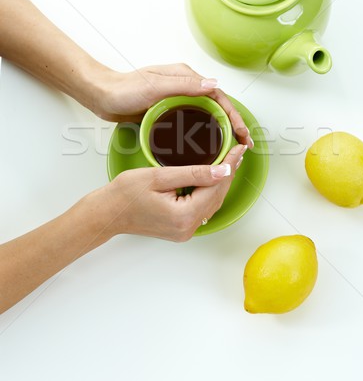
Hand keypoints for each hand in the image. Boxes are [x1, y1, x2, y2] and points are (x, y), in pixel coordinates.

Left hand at [92, 63, 252, 147]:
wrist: (102, 95)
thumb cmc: (124, 89)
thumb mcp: (155, 86)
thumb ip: (184, 85)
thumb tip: (213, 84)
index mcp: (186, 77)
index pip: (218, 97)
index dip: (233, 115)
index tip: (242, 133)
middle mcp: (185, 87)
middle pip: (217, 107)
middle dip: (233, 125)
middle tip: (244, 144)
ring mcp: (177, 99)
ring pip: (206, 115)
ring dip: (221, 130)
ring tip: (232, 147)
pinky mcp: (168, 111)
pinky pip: (192, 122)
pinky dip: (205, 132)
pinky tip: (207, 145)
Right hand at [98, 144, 246, 241]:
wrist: (107, 212)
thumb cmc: (125, 194)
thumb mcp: (160, 176)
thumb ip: (193, 173)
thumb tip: (222, 170)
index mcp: (184, 215)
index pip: (216, 186)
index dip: (229, 165)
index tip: (238, 149)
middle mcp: (187, 228)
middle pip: (217, 196)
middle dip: (228, 172)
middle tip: (237, 151)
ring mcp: (185, 231)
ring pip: (212, 203)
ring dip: (221, 182)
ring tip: (230, 160)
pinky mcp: (181, 229)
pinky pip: (202, 208)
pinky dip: (209, 192)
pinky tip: (212, 177)